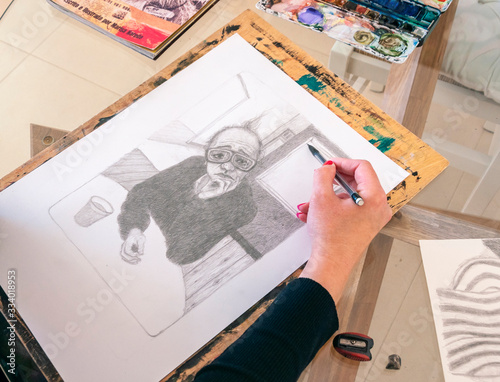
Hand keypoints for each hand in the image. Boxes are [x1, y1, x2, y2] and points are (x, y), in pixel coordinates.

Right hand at [120, 228, 145, 264]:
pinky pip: (125, 257)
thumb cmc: (138, 236)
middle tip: (139, 260)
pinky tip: (135, 261)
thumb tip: (141, 254)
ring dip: (130, 261)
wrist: (134, 232)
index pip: (127, 250)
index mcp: (127, 242)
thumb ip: (141, 246)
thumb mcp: (142, 239)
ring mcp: (123, 248)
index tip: (138, 254)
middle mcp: (124, 245)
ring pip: (123, 257)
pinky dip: (129, 260)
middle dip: (131, 259)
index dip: (132, 254)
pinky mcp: (124, 250)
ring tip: (137, 262)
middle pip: (123, 254)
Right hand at [297, 158, 391, 300]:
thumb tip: (327, 168)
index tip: (329, 164)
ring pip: (349, 195)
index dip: (342, 162)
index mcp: (375, 197)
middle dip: (333, 181)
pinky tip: (313, 213)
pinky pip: (349, 207)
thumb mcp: (321, 198)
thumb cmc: (331, 238)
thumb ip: (323, 175)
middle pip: (357, 181)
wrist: (330, 264)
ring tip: (310, 204)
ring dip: (328, 196)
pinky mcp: (365, 225)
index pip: (362, 167)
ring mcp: (373, 217)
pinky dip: (332, 207)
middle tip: (320, 178)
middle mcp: (379, 207)